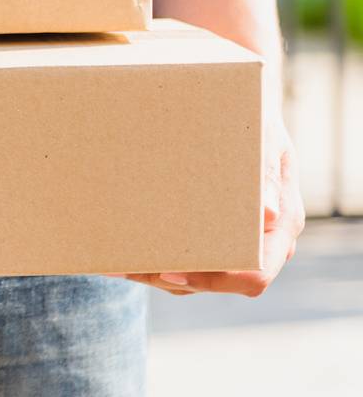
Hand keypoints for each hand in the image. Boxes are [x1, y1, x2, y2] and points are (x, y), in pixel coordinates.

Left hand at [120, 112, 303, 297]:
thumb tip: (269, 213)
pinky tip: (120, 254)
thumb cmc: (253, 122)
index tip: (172, 272)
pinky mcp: (215, 239)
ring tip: (115, 263)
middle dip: (174, 278)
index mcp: (282, 225)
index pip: (254, 273)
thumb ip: (267, 171)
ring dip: (157, 273)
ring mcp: (238, 245)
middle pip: (218, 282)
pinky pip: (187, 263)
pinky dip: (155, 261)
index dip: (214, 280)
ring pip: (198, 278)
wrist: (242, 114)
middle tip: (130, 269)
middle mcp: (262, 244)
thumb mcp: (264, 138)